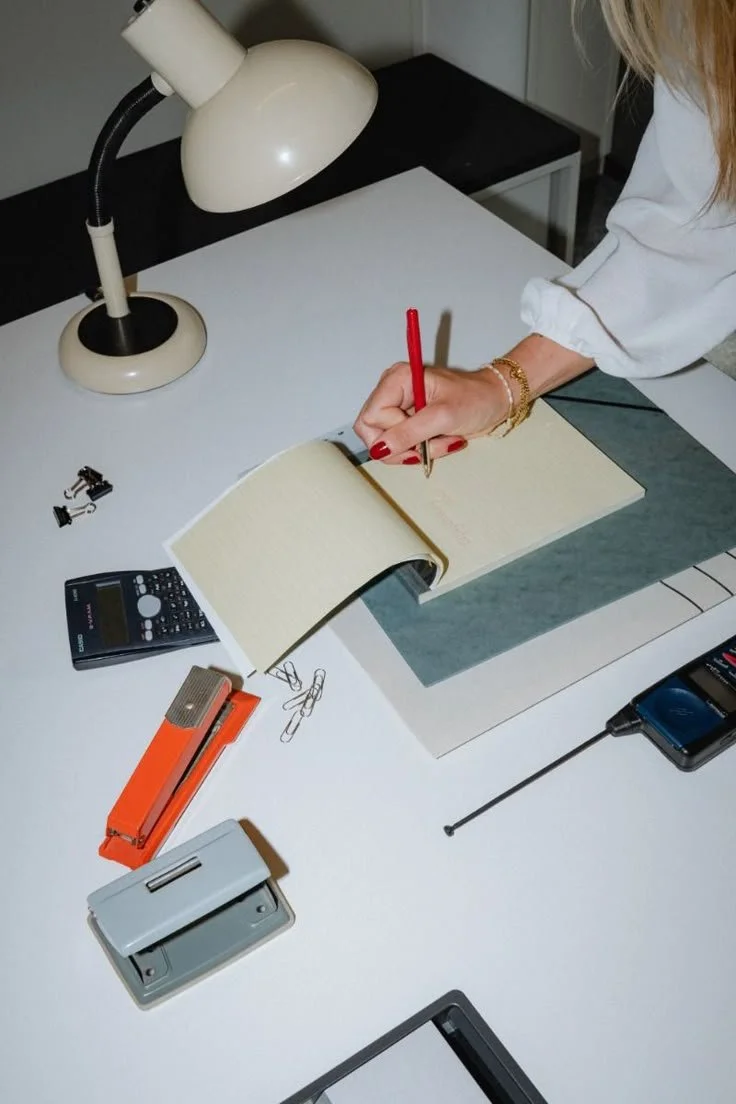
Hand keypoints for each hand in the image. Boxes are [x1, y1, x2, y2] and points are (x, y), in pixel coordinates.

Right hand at [353, 362, 507, 463]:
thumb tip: (380, 449)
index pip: (371, 417)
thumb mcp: (443, 417)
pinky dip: (421, 450)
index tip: (419, 434)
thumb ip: (409, 433)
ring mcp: (399, 407)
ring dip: (415, 450)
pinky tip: (441, 440)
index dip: (391, 433)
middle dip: (402, 446)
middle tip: (427, 446)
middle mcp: (392, 390)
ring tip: (441, 440)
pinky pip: (401, 445)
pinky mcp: (407, 421)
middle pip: (373, 432)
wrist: (496, 400)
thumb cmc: (476, 399)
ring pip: (387, 443)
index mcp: (397, 379)